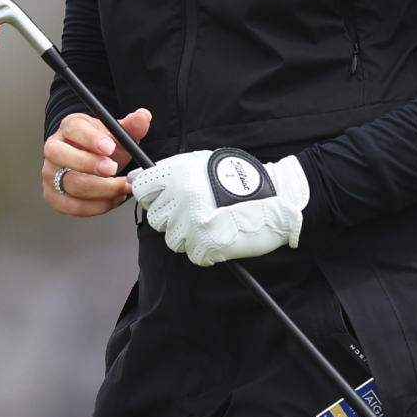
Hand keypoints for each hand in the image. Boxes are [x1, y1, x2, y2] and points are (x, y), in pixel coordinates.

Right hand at [42, 108, 153, 216]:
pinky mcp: (54, 196)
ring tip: (122, 186)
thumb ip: (131, 126)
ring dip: (101, 189)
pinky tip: (113, 198)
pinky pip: (72, 205)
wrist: (92, 163)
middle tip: (113, 168)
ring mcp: (51, 174)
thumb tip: (143, 116)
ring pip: (70, 183)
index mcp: (69, 128)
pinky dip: (97, 206)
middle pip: (59, 155)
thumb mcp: (117, 135)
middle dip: (88, 164)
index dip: (90, 138)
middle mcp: (54, 149)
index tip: (110, 147)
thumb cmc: (101, 149)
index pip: (72, 128)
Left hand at [130, 149, 309, 265]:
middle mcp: (180, 199)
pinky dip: (203, 249)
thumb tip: (139, 179)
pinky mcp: (204, 246)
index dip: (150, 196)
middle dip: (169, 218)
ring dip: (186, 235)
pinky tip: (218, 235)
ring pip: (172, 239)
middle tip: (192, 212)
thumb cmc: (242, 179)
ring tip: (208, 223)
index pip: (140, 189)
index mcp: (177, 174)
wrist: (278, 198)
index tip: (160, 198)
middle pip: (155, 218)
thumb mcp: (202, 162)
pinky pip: (192, 254)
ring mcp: (191, 224)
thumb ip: (171, 172)